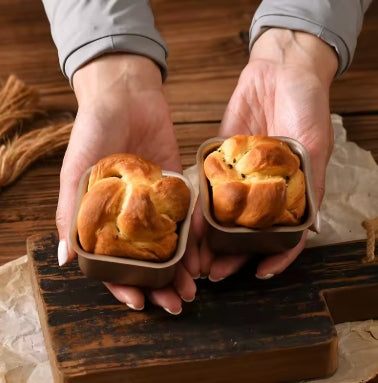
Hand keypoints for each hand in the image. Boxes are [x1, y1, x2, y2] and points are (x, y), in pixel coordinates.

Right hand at [56, 54, 195, 313]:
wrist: (127, 95)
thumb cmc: (93, 130)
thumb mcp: (77, 170)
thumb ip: (71, 212)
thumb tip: (67, 260)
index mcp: (101, 217)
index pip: (111, 261)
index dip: (122, 284)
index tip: (138, 302)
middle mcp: (129, 216)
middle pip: (144, 260)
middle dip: (159, 283)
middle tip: (175, 303)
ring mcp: (154, 204)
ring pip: (168, 245)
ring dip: (180, 268)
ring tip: (194, 287)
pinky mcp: (177, 188)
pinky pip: (187, 218)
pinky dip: (194, 239)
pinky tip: (204, 255)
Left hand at [194, 29, 337, 280]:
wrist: (280, 70)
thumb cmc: (307, 105)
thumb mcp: (315, 146)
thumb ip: (310, 186)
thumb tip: (309, 228)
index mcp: (291, 191)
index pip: (283, 234)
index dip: (274, 256)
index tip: (259, 273)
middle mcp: (265, 189)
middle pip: (249, 231)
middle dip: (233, 253)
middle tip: (216, 273)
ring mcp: (242, 176)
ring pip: (226, 216)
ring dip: (213, 239)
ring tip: (199, 258)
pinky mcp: (221, 160)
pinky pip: (210, 188)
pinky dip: (201, 208)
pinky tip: (191, 224)